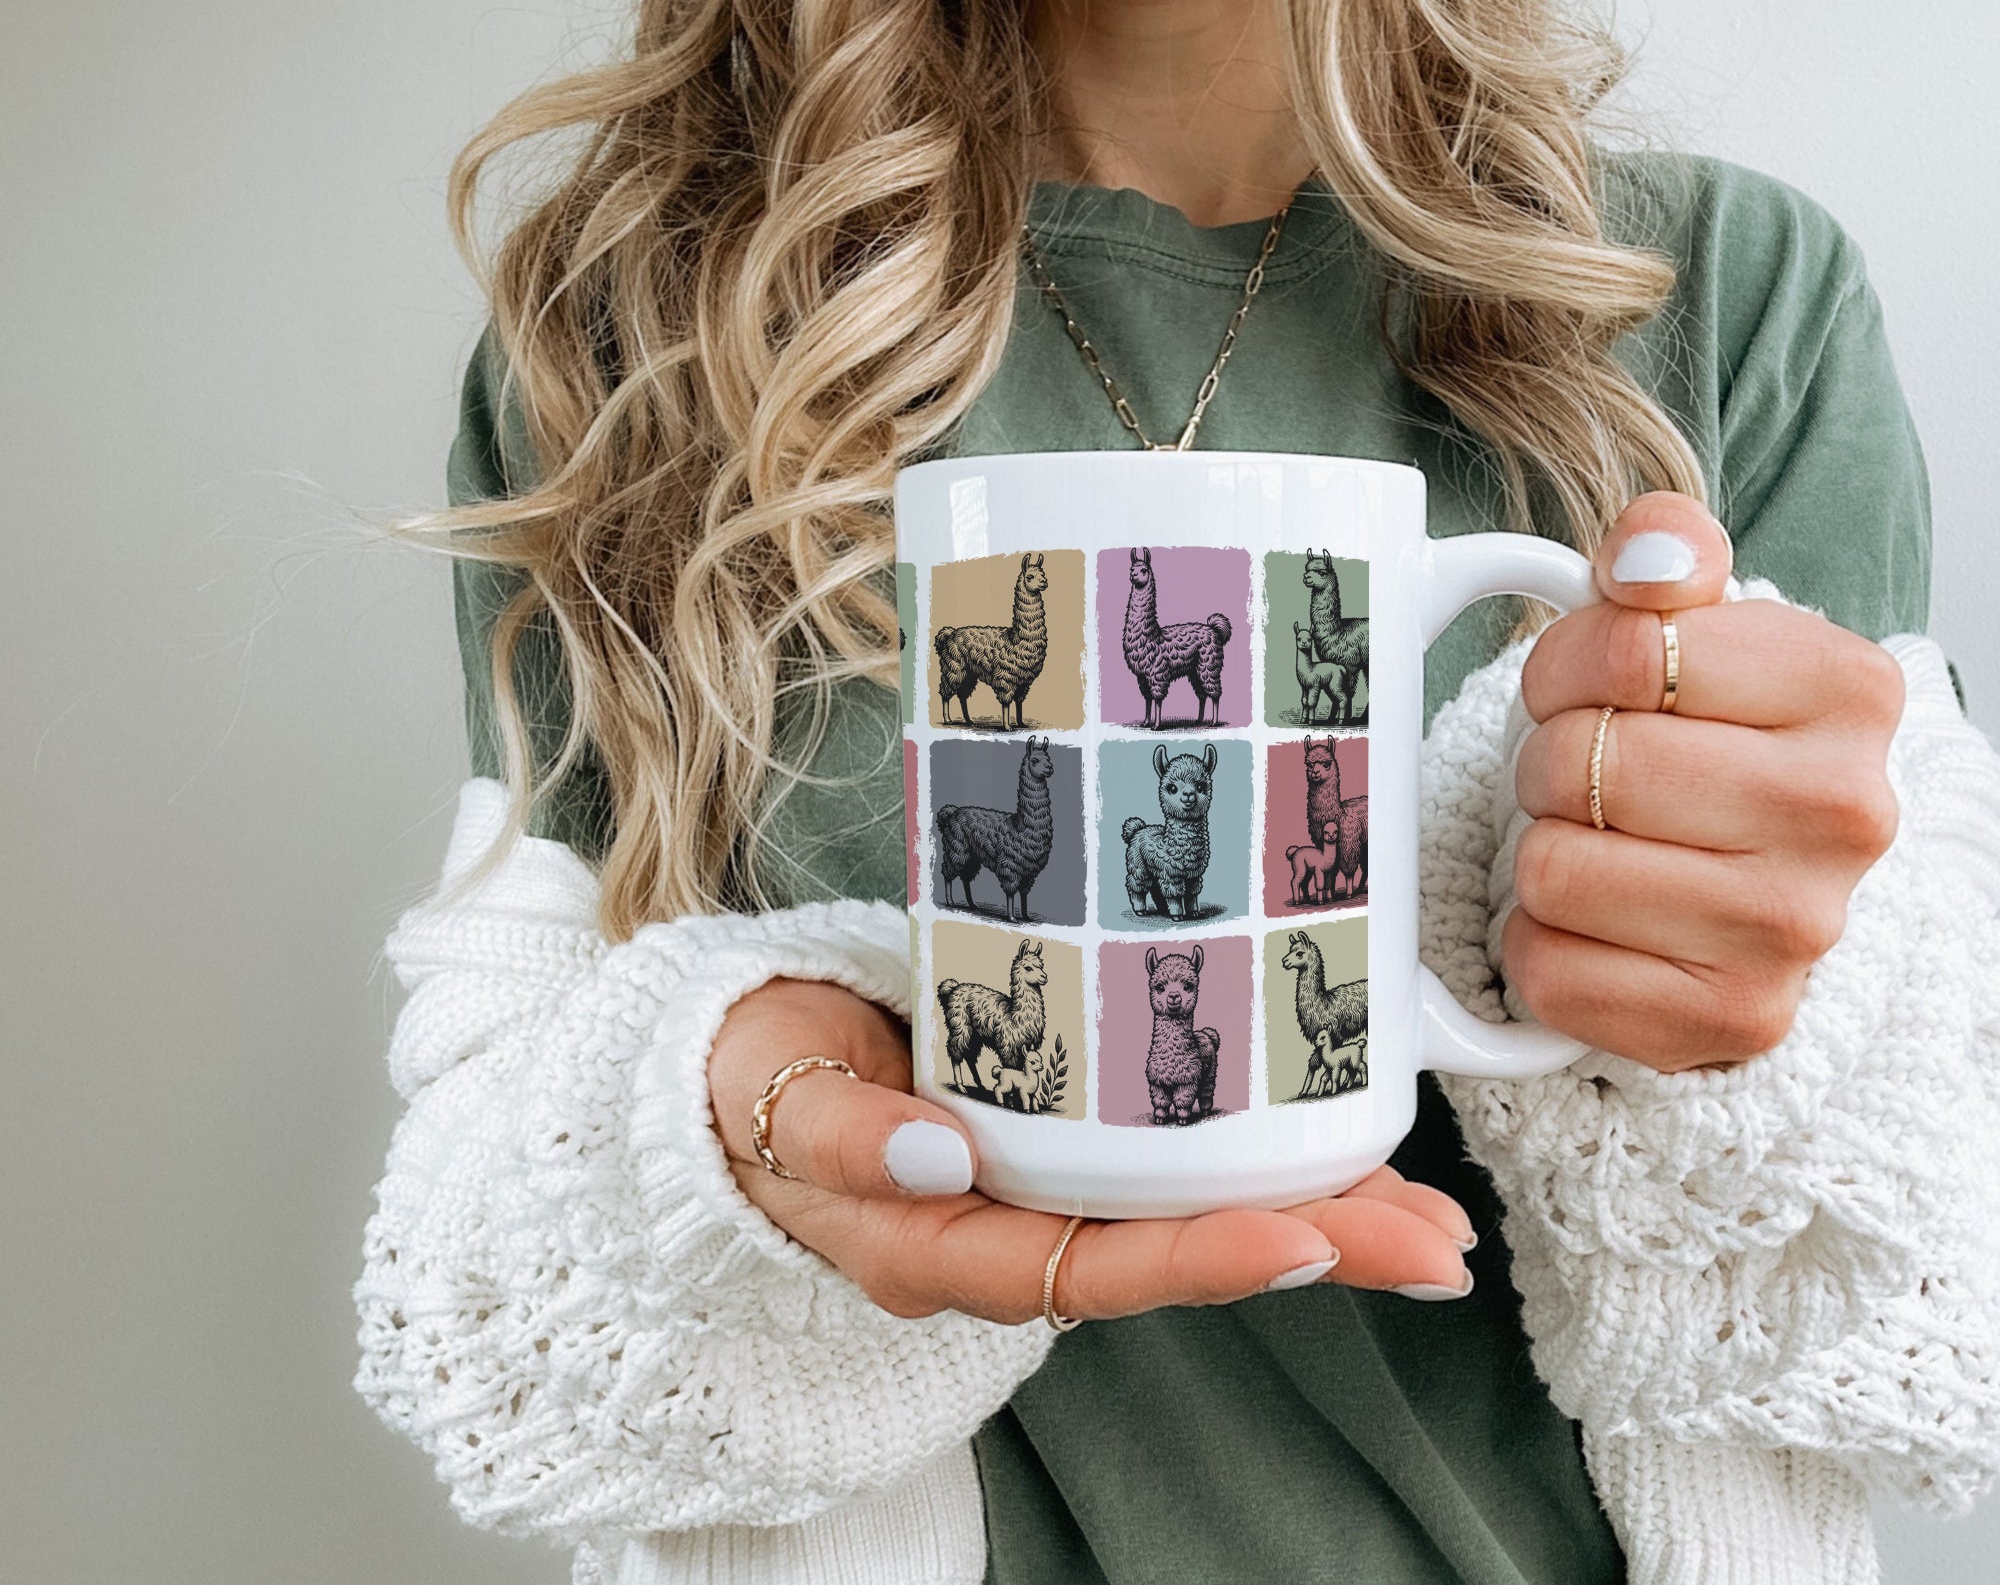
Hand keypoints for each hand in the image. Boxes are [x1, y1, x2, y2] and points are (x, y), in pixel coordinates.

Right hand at [707, 979, 1478, 1320]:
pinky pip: (1174, 1158)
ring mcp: (1047, 1186)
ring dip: (1315, 1211)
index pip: (1090, 1268)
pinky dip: (1262, 1153)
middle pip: (1176, 1253)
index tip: (1306, 1238)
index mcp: (946, 1245)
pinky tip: (1340, 1140)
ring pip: (1194, 1212)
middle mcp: (1015, 1232)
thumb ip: (843, 1135)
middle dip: (1312, 1247)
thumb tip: (939, 1154)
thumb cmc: (754, 1086)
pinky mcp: (1066, 1131)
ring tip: (1428, 1212)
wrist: (741, 1066)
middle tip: (1432, 1241)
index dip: (1201, 1259)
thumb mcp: (774, 1104)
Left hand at [1507, 494, 1905, 1071]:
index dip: (1566, 667)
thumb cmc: (1707, 741)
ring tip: (1599, 845)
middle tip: (1588, 777)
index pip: (1623, 649)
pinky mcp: (1731, 1023)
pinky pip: (1549, 970)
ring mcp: (1795, 932)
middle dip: (1551, 761)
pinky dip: (1541, 945)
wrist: (1753, 879)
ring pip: (1554, 870)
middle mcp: (1845, 814)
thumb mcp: (1696, 623)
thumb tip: (1646, 557)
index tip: (1592, 690)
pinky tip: (1598, 926)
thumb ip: (1664, 550)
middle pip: (1582, 763)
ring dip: (1544, 852)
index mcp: (1848, 690)